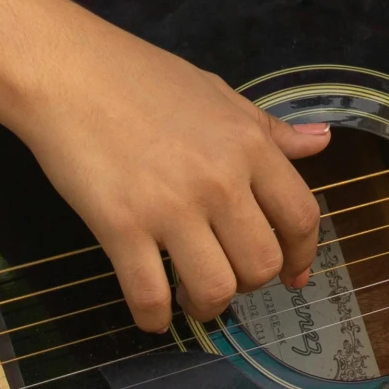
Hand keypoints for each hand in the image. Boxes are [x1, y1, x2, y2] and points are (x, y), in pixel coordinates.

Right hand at [8, 20, 330, 332]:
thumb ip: (269, 129)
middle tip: (227, 276)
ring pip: (216, 289)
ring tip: (191, 298)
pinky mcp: (120, 228)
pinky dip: (154, 318)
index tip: (292, 275)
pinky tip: (151, 315)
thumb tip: (321, 142)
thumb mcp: (218, 93)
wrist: (67, 70)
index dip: (301, 255)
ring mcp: (170, 207)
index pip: (300, 216)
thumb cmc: (141, 77)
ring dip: (207, 306)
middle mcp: (220, 180)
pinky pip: (149, 296)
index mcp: (249, 144)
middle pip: (261, 264)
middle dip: (250, 284)